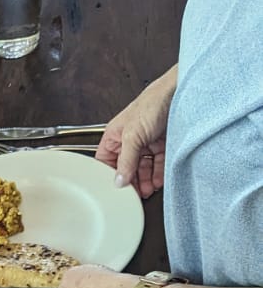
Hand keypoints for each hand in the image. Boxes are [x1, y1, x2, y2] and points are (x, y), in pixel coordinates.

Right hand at [93, 67, 176, 198]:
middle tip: (133, 194)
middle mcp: (129, 140)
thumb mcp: (133, 135)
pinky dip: (158, 175)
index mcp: (115, 136)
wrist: (181, 93)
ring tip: (147, 190)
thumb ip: (126, 160)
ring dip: (145, 181)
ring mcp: (146, 143)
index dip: (109, 176)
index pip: (105, 162)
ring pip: (142, 168)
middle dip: (130, 182)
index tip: (115, 190)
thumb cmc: (153, 102)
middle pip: (126, 168)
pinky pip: (158, 164)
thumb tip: (119, 180)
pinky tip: (157, 181)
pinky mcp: (163, 145)